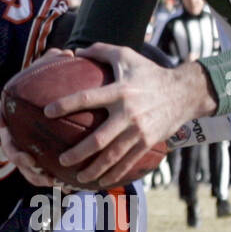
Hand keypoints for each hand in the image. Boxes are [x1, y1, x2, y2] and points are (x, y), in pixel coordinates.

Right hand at [0, 47, 74, 188]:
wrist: (57, 107)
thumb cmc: (52, 86)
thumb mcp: (53, 72)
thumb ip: (56, 63)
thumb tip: (67, 54)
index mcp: (11, 111)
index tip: (1, 121)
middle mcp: (13, 131)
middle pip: (9, 146)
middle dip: (16, 155)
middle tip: (28, 159)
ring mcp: (23, 148)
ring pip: (22, 165)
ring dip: (33, 174)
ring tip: (47, 178)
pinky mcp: (35, 162)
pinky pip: (38, 174)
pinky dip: (47, 180)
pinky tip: (63, 185)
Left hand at [44, 44, 217, 187]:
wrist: (183, 92)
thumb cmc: (150, 72)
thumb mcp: (127, 55)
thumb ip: (101, 50)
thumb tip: (77, 52)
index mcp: (120, 91)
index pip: (87, 99)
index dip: (66, 105)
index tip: (47, 112)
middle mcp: (128, 113)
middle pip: (98, 139)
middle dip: (77, 153)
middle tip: (61, 160)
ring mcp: (139, 131)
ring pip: (112, 157)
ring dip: (93, 169)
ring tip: (77, 177)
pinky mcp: (147, 142)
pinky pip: (128, 162)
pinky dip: (113, 174)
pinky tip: (100, 181)